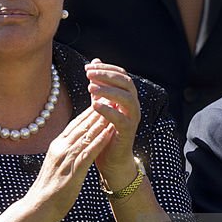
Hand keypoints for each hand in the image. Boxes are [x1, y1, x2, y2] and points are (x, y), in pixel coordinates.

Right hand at [26, 105, 112, 219]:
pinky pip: (89, 151)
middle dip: (97, 110)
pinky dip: (100, 140)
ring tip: (113, 108)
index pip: (74, 124)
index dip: (88, 112)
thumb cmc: (48, 189)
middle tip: (110, 96)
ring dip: (101, 120)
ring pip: (86, 134)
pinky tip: (110, 131)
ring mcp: (67, 158)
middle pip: (81, 125)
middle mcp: (61, 147)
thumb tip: (72, 144)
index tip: (99, 100)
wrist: (38, 206)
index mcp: (57, 146)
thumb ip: (63, 153)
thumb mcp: (55, 165)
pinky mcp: (73, 169)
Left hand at [85, 59, 140, 186]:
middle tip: (89, 73)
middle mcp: (133, 105)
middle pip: (126, 82)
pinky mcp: (128, 132)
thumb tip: (95, 61)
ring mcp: (132, 118)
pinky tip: (94, 105)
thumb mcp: (100, 104)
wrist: (110, 159)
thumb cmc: (104, 131)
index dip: (106, 68)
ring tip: (90, 87)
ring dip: (108, 90)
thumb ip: (99, 85)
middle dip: (107, 75)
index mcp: (127, 96)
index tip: (88, 66)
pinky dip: (108, 110)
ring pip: (126, 98)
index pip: (121, 74)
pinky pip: (121, 118)